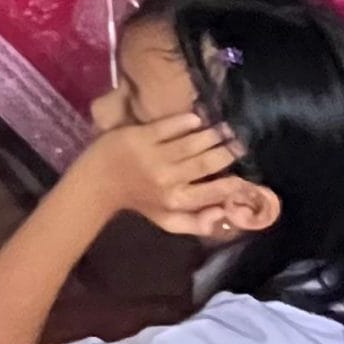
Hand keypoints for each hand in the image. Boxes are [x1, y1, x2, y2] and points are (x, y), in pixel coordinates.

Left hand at [70, 112, 250, 237]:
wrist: (98, 182)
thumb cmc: (138, 201)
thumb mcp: (166, 220)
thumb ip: (196, 223)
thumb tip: (225, 215)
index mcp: (176, 201)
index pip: (213, 192)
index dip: (233, 184)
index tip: (246, 175)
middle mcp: (167, 179)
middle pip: (206, 163)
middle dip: (228, 152)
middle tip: (241, 143)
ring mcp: (153, 156)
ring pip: (192, 143)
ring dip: (213, 135)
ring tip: (226, 129)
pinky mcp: (139, 136)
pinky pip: (169, 126)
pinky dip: (187, 122)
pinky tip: (198, 119)